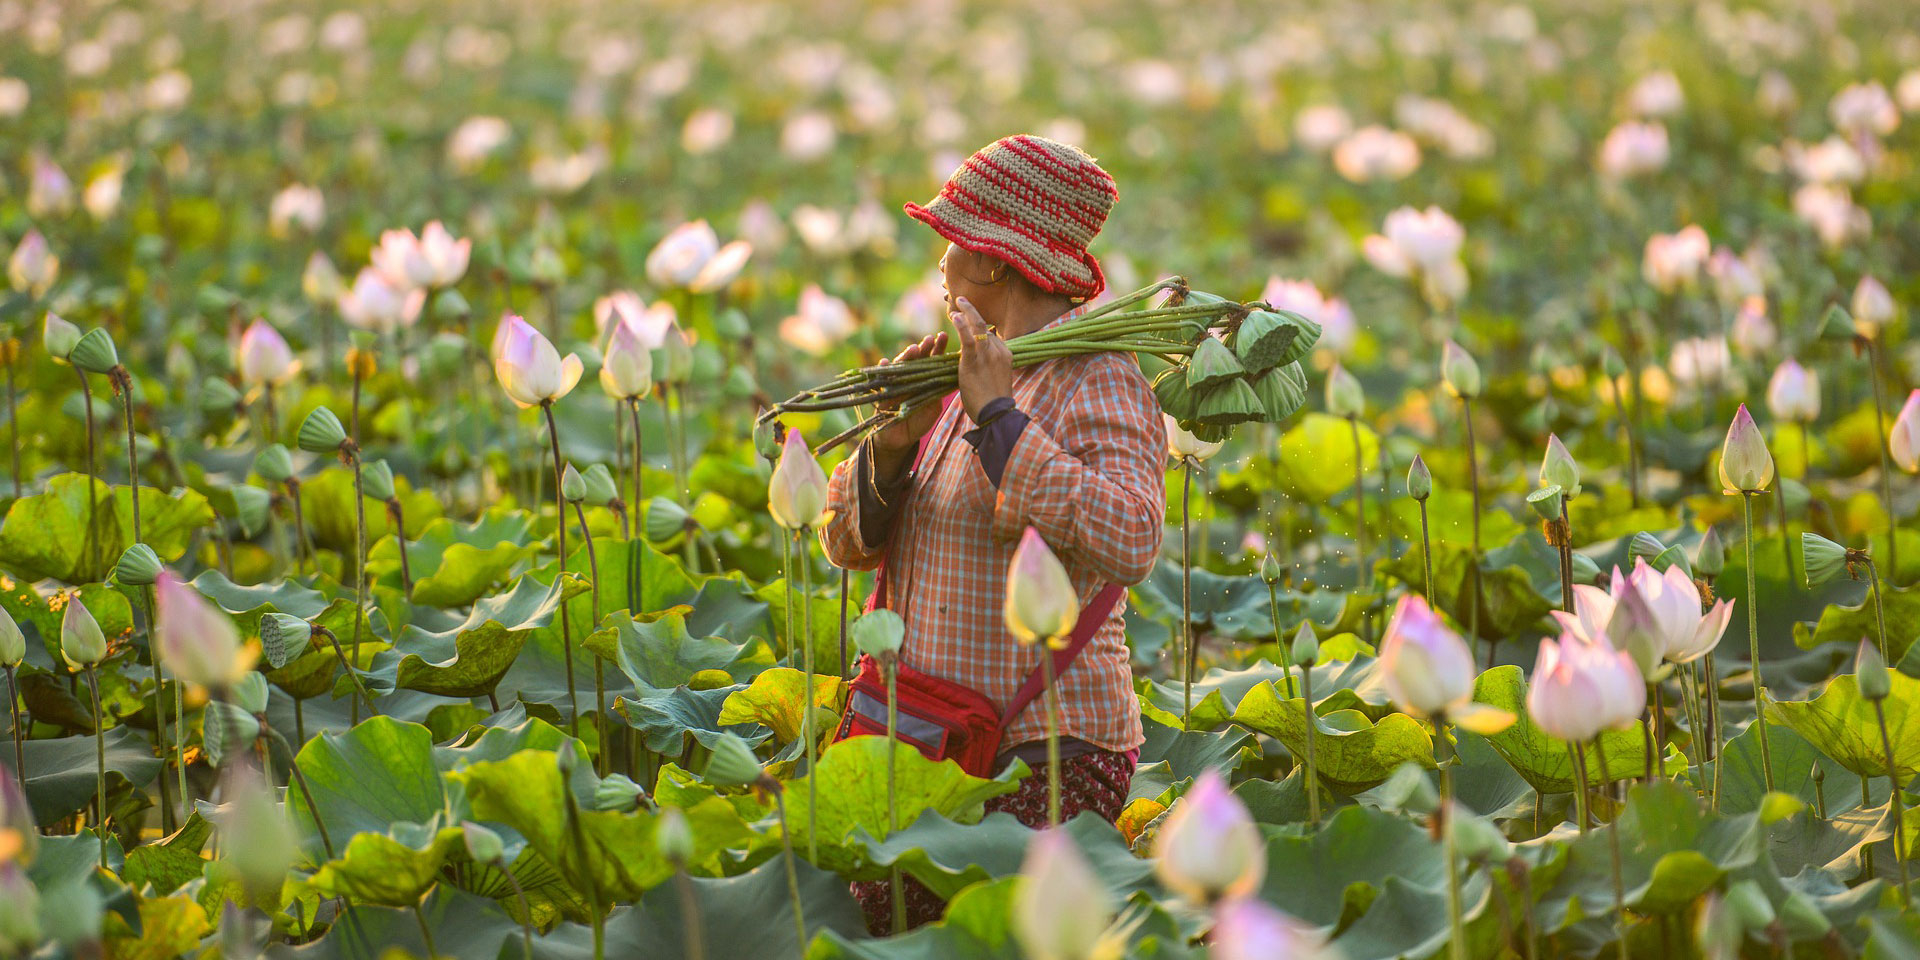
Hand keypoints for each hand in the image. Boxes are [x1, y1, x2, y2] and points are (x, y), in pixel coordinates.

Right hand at [870, 331, 949, 466]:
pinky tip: (884, 361)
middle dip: (922, 348)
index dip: (937, 349)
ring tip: (913, 348)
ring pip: (899, 366)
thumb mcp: (933, 406)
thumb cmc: (919, 422)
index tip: (943, 337)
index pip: (930, 360)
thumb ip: (938, 392)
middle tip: (929, 339)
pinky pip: (881, 381)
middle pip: (915, 360)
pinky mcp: (882, 394)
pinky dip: (882, 371)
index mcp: (923, 379)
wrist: (901, 440)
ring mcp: (895, 384)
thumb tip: (952, 377)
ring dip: (905, 356)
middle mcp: (908, 378)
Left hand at [948, 297, 1012, 420]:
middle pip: (985, 327)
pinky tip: (955, 316)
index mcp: (1006, 355)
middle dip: (973, 312)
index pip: (992, 335)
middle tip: (962, 301)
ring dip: (967, 312)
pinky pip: (968, 340)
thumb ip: (992, 368)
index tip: (967, 319)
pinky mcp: (974, 363)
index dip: (978, 326)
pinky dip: (962, 326)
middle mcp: (999, 352)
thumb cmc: (995, 404)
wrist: (997, 415)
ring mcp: (988, 356)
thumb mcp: (999, 381)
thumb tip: (985, 365)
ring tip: (957, 303)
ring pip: (978, 327)